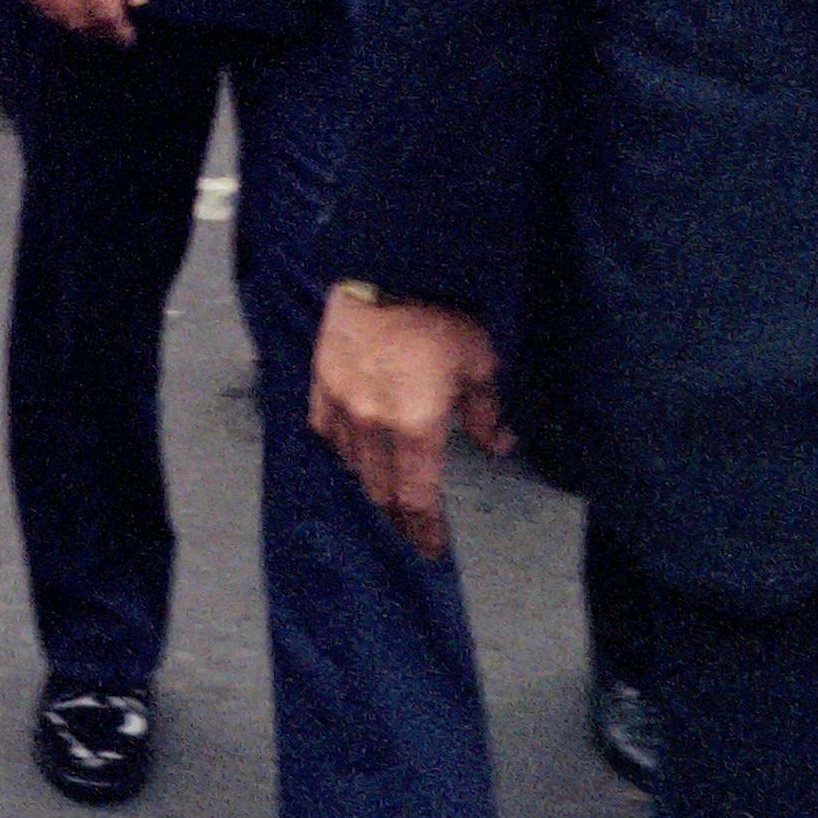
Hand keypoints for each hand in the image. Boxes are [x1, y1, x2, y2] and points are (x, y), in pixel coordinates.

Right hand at [4, 0, 143, 44]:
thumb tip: (136, 1)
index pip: (107, 12)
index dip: (119, 31)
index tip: (127, 39)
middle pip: (82, 20)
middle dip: (98, 32)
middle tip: (109, 35)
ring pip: (57, 16)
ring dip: (75, 26)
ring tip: (88, 27)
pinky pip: (34, 3)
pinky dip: (50, 14)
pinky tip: (61, 13)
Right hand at [309, 294, 511, 558]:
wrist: (384, 268)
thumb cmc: (438, 315)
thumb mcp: (478, 362)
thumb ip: (485, 410)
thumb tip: (497, 443)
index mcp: (416, 428)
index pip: (418, 499)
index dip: (424, 531)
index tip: (430, 550)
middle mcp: (374, 427)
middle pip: (381, 489)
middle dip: (397, 514)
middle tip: (409, 527)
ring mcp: (341, 406)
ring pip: (352, 463)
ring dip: (370, 480)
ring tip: (383, 487)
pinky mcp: (320, 383)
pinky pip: (325, 430)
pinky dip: (341, 446)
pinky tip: (351, 447)